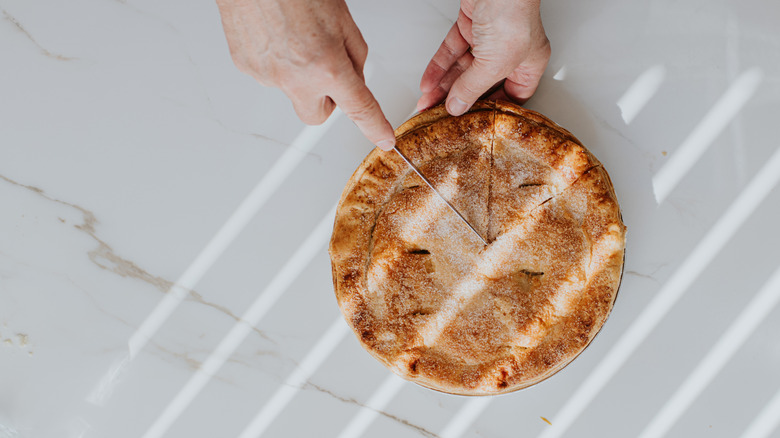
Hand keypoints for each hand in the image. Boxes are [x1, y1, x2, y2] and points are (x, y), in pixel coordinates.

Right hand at [217, 0, 395, 149]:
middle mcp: (294, 77)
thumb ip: (355, 55)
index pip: (358, 109)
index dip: (374, 127)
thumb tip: (355, 77)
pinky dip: (277, 60)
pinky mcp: (246, 67)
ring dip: (299, 73)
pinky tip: (277, 34)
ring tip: (295, 35)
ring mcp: (267, 75)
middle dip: (327, 100)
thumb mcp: (342, 18)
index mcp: (326, 65)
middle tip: (327, 72)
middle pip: (318, 115)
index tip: (383, 138)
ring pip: (292, 90)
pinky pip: (270, 74)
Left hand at [416, 0, 550, 114]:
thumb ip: (472, 88)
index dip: (493, 111)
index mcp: (529, 63)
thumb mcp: (494, 64)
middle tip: (441, 116)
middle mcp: (511, 50)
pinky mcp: (470, 24)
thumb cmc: (512, 14)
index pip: (512, 96)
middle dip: (458, 99)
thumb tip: (457, 106)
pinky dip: (438, 66)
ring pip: (463, 68)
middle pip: (481, 83)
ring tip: (427, 103)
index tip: (474, 124)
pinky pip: (451, 51)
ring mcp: (490, 37)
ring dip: (443, 86)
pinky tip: (428, 83)